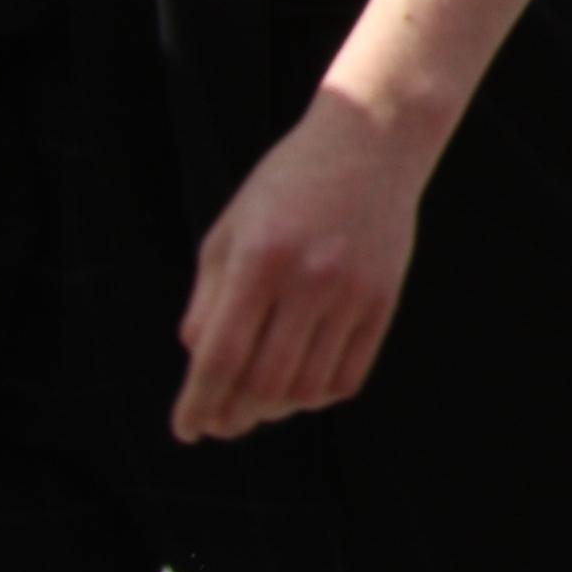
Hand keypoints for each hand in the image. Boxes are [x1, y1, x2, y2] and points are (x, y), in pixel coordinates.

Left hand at [176, 86, 431, 442]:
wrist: (373, 141)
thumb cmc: (286, 186)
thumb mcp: (229, 231)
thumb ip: (208, 300)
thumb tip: (201, 367)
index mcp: (259, 260)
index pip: (219, 358)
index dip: (197, 404)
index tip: (185, 430)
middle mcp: (309, 279)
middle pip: (264, 383)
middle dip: (233, 417)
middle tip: (221, 424)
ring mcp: (353, 291)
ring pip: (306, 388)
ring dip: (275, 410)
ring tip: (258, 406)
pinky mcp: (385, 298)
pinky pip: (349, 375)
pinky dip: (318, 396)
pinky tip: (300, 387)